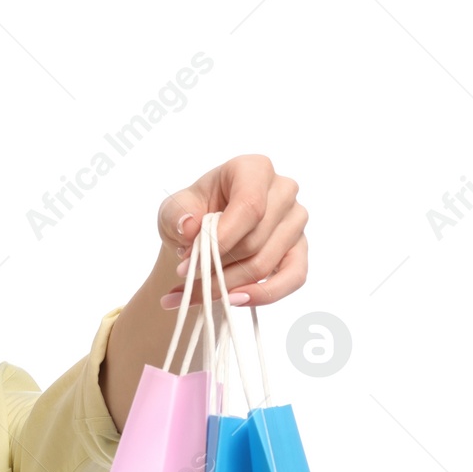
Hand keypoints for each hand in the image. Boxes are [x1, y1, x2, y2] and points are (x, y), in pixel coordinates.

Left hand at [157, 155, 307, 309]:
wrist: (201, 232)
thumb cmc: (191, 213)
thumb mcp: (172, 210)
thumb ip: (176, 216)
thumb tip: (190, 228)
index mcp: (254, 169)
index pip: (249, 207)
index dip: (220, 240)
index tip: (186, 263)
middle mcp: (283, 191)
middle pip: (254, 242)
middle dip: (214, 269)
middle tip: (183, 280)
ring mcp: (295, 220)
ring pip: (264, 265)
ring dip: (225, 287)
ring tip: (191, 295)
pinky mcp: (300, 249)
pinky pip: (293, 279)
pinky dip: (261, 296)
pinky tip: (232, 302)